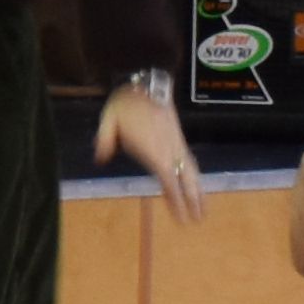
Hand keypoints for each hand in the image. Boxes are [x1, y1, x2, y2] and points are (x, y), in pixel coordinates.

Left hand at [96, 81, 205, 223]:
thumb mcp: (108, 118)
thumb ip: (105, 140)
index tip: (181, 217)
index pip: (168, 178)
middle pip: (186, 178)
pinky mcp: (178, 137)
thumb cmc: (126, 102)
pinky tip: (196, 184)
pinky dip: (195, 176)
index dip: (175, 199)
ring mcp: (177, 142)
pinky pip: (190, 161)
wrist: (147, 83)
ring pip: (192, 170)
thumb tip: (99, 159)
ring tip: (203, 209)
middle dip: (193, 200)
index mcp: (154, 147)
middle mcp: (169, 148)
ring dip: (199, 190)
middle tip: (199, 220)